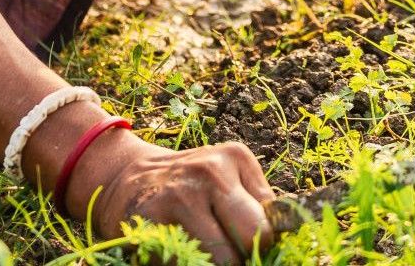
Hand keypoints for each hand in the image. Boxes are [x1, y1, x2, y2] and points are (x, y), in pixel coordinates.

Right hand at [68, 132, 276, 263]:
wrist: (125, 178)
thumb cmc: (190, 188)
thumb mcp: (227, 180)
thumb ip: (256, 205)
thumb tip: (289, 241)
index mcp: (235, 158)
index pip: (271, 220)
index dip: (265, 246)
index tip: (253, 251)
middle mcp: (210, 171)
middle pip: (253, 238)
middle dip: (245, 257)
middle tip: (230, 256)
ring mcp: (179, 195)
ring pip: (222, 260)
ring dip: (214, 263)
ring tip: (201, 252)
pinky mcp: (151, 220)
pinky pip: (187, 263)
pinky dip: (186, 264)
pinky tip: (177, 251)